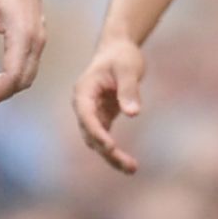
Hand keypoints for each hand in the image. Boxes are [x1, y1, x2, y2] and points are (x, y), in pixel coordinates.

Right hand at [72, 33, 145, 173]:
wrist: (119, 49)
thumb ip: (129, 90)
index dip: (97, 133)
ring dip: (112, 157)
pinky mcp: (103, 118)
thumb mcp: (128, 69)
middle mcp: (84, 106)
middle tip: (129, 166)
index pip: (86, 116)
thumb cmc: (122, 56)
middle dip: (107, 151)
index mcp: (84, 92)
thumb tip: (133, 114)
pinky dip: (115, 152)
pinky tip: (130, 165)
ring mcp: (92, 114)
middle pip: (90, 134)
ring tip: (132, 169)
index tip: (111, 147)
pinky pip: (106, 140)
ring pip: (97, 141)